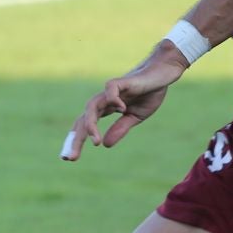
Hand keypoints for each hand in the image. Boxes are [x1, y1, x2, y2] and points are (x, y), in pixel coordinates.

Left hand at [62, 44, 186, 160]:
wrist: (162, 74)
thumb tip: (104, 145)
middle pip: (83, 119)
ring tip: (95, 141)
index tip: (69, 159)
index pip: (86, 125)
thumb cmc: (149, 93)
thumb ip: (120, 128)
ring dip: (91, 124)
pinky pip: (111, 90)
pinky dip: (113, 99)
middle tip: (70, 158)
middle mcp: (104, 100)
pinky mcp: (122, 81)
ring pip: (92, 106)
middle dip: (76, 138)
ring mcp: (111, 90)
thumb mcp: (135, 116)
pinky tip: (121, 108)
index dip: (77, 140)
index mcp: (106, 109)